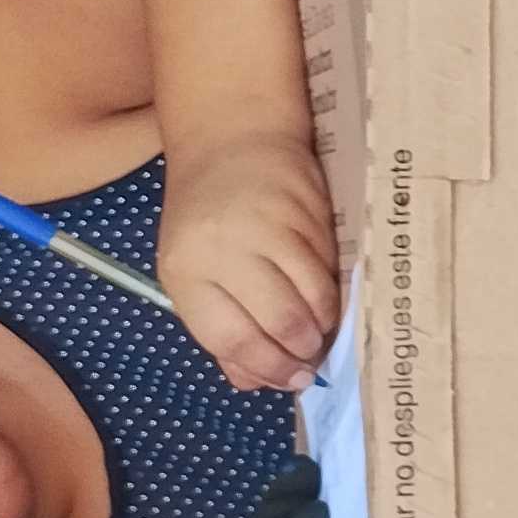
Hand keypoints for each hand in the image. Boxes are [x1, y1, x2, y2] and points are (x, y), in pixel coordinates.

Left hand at [161, 130, 338, 390]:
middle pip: (279, 321)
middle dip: (302, 352)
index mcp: (185, 269)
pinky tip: (325, 295)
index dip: (266, 367)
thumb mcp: (191, 271)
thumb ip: (218, 327)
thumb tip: (253, 381)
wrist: (232, 136)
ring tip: (320, 331)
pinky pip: (329, 270)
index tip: (290, 380)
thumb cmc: (206, 215)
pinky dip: (332, 292)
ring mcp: (269, 226)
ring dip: (323, 326)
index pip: (230, 336)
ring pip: (313, 298)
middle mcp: (224, 247)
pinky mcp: (306, 211)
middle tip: (312, 360)